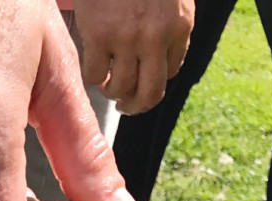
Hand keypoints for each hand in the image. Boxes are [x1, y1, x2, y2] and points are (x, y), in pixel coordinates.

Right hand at [75, 0, 194, 113]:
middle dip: (136, 105)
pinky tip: (94, 67)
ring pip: (120, 88)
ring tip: (107, 83)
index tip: (142, 80)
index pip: (170, 73)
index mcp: (178, 26)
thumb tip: (155, 64)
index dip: (154, 80)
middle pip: (149, 93)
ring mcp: (126, 38)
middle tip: (126, 105)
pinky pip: (95, 74)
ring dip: (113, 92)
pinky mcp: (98, 35)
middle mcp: (155, 37)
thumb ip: (167, 24)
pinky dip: (93, 77)